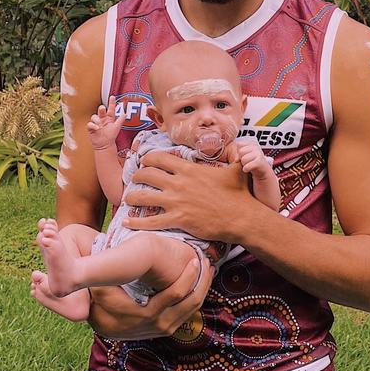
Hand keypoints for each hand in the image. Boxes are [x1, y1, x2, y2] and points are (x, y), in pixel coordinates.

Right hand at [87, 95, 123, 149]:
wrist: (105, 145)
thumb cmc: (111, 136)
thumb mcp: (117, 127)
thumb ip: (121, 120)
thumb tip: (125, 113)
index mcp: (109, 118)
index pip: (110, 109)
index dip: (111, 103)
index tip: (112, 97)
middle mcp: (102, 119)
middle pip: (101, 111)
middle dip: (101, 109)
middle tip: (102, 108)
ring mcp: (96, 123)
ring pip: (94, 117)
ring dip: (97, 120)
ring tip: (100, 124)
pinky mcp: (91, 128)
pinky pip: (90, 124)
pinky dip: (93, 125)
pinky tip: (97, 128)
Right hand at [87, 256, 212, 338]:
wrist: (101, 322)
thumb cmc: (102, 299)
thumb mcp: (102, 288)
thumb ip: (106, 277)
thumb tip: (102, 263)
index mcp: (147, 314)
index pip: (176, 294)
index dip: (189, 276)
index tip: (196, 260)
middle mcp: (159, 324)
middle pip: (191, 302)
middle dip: (203, 281)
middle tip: (208, 262)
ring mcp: (164, 329)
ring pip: (193, 309)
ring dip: (202, 289)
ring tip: (208, 271)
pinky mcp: (167, 329)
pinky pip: (188, 314)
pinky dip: (196, 297)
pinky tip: (199, 284)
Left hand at [123, 150, 256, 243]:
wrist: (242, 217)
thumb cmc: (239, 193)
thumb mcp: (236, 168)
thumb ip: (233, 155)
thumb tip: (239, 147)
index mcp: (189, 169)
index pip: (160, 158)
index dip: (148, 158)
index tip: (144, 161)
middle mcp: (179, 183)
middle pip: (147, 175)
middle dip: (136, 176)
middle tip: (134, 178)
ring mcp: (177, 202)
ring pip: (144, 197)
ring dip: (132, 197)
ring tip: (127, 198)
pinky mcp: (178, 220)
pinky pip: (151, 222)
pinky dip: (136, 223)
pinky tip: (127, 222)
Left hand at [235, 139, 270, 178]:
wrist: (263, 170)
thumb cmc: (252, 162)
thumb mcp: (244, 155)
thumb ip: (238, 155)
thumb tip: (236, 160)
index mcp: (252, 143)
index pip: (239, 144)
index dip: (239, 151)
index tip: (244, 156)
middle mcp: (256, 147)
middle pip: (240, 151)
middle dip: (241, 158)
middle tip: (247, 161)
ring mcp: (258, 153)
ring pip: (243, 159)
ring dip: (244, 164)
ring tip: (249, 164)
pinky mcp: (259, 162)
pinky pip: (247, 166)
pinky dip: (246, 169)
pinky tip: (249, 169)